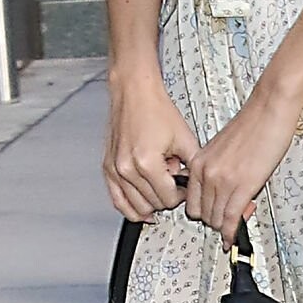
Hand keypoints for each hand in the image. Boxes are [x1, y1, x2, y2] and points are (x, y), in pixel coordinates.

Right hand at [104, 70, 200, 220]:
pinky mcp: (108, 168)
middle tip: (173, 184)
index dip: (181, 196)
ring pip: (135, 207)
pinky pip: (117, 200)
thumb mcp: (185, 138)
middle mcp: (127, 168)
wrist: (135, 93)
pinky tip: (142, 209)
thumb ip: (193, 167)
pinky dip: (130, 208)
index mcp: (147, 162)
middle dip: (166, 197)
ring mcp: (115, 169)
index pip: (168, 199)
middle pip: (152, 205)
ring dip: (151, 202)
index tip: (184, 188)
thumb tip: (195, 185)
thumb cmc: (155, 109)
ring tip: (159, 188)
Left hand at [185, 85, 298, 246]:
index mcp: (199, 162)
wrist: (269, 109)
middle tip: (231, 217)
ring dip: (227, 225)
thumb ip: (217, 172)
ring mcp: (222, 180)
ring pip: (215, 219)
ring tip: (239, 219)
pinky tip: (236, 234)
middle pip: (201, 214)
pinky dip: (233, 230)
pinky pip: (231, 218)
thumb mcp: (222, 150)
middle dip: (216, 221)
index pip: (191, 201)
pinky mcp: (242, 185)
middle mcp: (206, 172)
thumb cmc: (252, 125)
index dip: (204, 212)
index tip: (215, 215)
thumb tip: (222, 195)